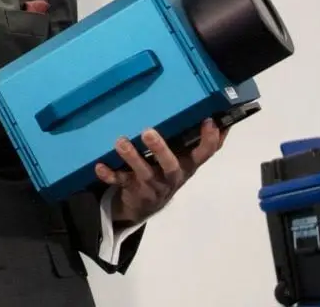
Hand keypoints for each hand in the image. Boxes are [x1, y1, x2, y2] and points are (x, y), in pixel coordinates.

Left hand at [94, 119, 227, 225]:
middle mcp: (171, 176)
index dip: (209, 139)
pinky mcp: (131, 189)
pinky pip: (119, 182)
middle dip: (160, 149)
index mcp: (187, 165)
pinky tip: (99, 166)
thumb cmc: (168, 171)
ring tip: (120, 141)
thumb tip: (220, 115)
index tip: (209, 120)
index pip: (205, 153)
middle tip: (148, 132)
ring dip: (131, 157)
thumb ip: (198, 140)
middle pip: (170, 165)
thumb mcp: (185, 158)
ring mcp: (151, 184)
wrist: (147, 205)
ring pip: (142, 172)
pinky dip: (109, 175)